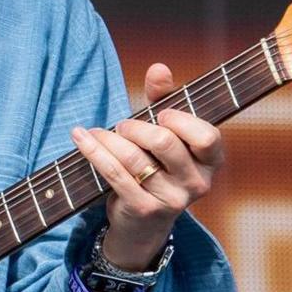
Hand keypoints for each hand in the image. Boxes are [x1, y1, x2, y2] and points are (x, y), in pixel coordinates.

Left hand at [70, 62, 224, 266]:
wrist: (143, 224)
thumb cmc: (157, 167)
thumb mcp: (166, 133)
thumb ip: (165, 100)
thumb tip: (159, 67)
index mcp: (211, 162)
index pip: (206, 136)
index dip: (180, 120)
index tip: (161, 114)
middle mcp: (198, 183)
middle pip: (165, 141)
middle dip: (136, 126)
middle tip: (122, 126)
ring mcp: (172, 200)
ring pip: (134, 157)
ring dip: (109, 138)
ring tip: (97, 132)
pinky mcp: (144, 209)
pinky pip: (114, 173)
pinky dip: (93, 150)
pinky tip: (80, 137)